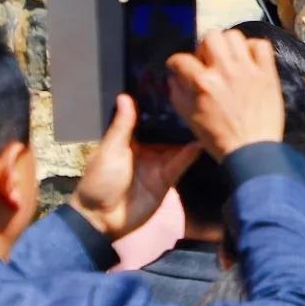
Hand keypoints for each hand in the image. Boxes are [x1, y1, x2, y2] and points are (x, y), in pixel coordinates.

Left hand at [69, 96, 199, 240]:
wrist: (102, 219)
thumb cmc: (99, 181)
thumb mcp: (110, 150)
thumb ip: (122, 126)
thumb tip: (125, 96)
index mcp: (127, 140)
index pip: (145, 118)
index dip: (157, 105)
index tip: (172, 86)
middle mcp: (145, 149)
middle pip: (165, 130)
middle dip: (178, 118)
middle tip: (197, 98)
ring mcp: (157, 164)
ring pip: (176, 145)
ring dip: (188, 133)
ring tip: (205, 115)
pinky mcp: (167, 179)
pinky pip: (181, 163)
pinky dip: (191, 153)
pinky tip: (204, 140)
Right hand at [167, 28, 286, 160]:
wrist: (253, 150)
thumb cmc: (219, 138)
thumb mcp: (189, 117)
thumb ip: (178, 93)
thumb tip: (174, 76)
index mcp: (202, 83)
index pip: (180, 58)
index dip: (177, 64)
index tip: (182, 68)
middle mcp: (224, 71)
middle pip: (211, 36)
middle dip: (205, 47)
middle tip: (209, 61)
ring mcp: (248, 70)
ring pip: (234, 36)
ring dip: (229, 45)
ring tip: (230, 60)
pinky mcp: (267, 73)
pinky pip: (261, 45)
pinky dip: (254, 49)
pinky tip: (249, 62)